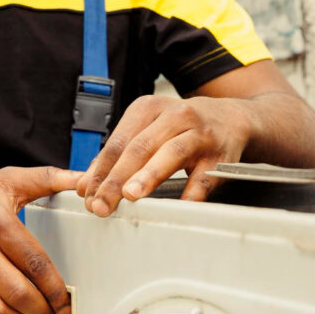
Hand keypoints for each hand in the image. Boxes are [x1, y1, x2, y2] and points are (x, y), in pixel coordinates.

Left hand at [77, 95, 250, 215]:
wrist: (231, 119)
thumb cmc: (181, 129)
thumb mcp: (148, 130)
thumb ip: (118, 156)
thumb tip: (84, 184)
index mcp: (149, 108)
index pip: (118, 141)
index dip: (100, 170)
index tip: (86, 195)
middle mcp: (175, 116)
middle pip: (140, 147)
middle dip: (117, 178)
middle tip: (101, 204)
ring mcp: (200, 134)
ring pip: (171, 153)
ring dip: (149, 175)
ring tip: (131, 195)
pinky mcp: (221, 155)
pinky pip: (204, 176)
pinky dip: (192, 192)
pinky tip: (179, 206)